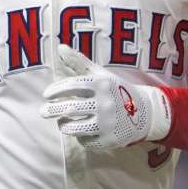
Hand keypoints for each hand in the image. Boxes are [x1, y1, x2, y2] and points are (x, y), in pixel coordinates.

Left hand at [40, 44, 171, 148]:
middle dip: (51, 110)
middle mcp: (105, 103)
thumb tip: (59, 46)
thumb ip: (79, 62)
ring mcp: (108, 123)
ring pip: (74, 127)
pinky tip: (80, 132)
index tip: (46, 95)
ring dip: (63, 125)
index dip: (55, 90)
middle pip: (69, 108)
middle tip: (43, 111)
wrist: (144, 113)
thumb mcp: (100, 75)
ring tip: (61, 122)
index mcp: (101, 84)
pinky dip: (79, 137)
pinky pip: (85, 141)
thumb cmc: (115, 91)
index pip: (72, 85)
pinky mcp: (109, 140)